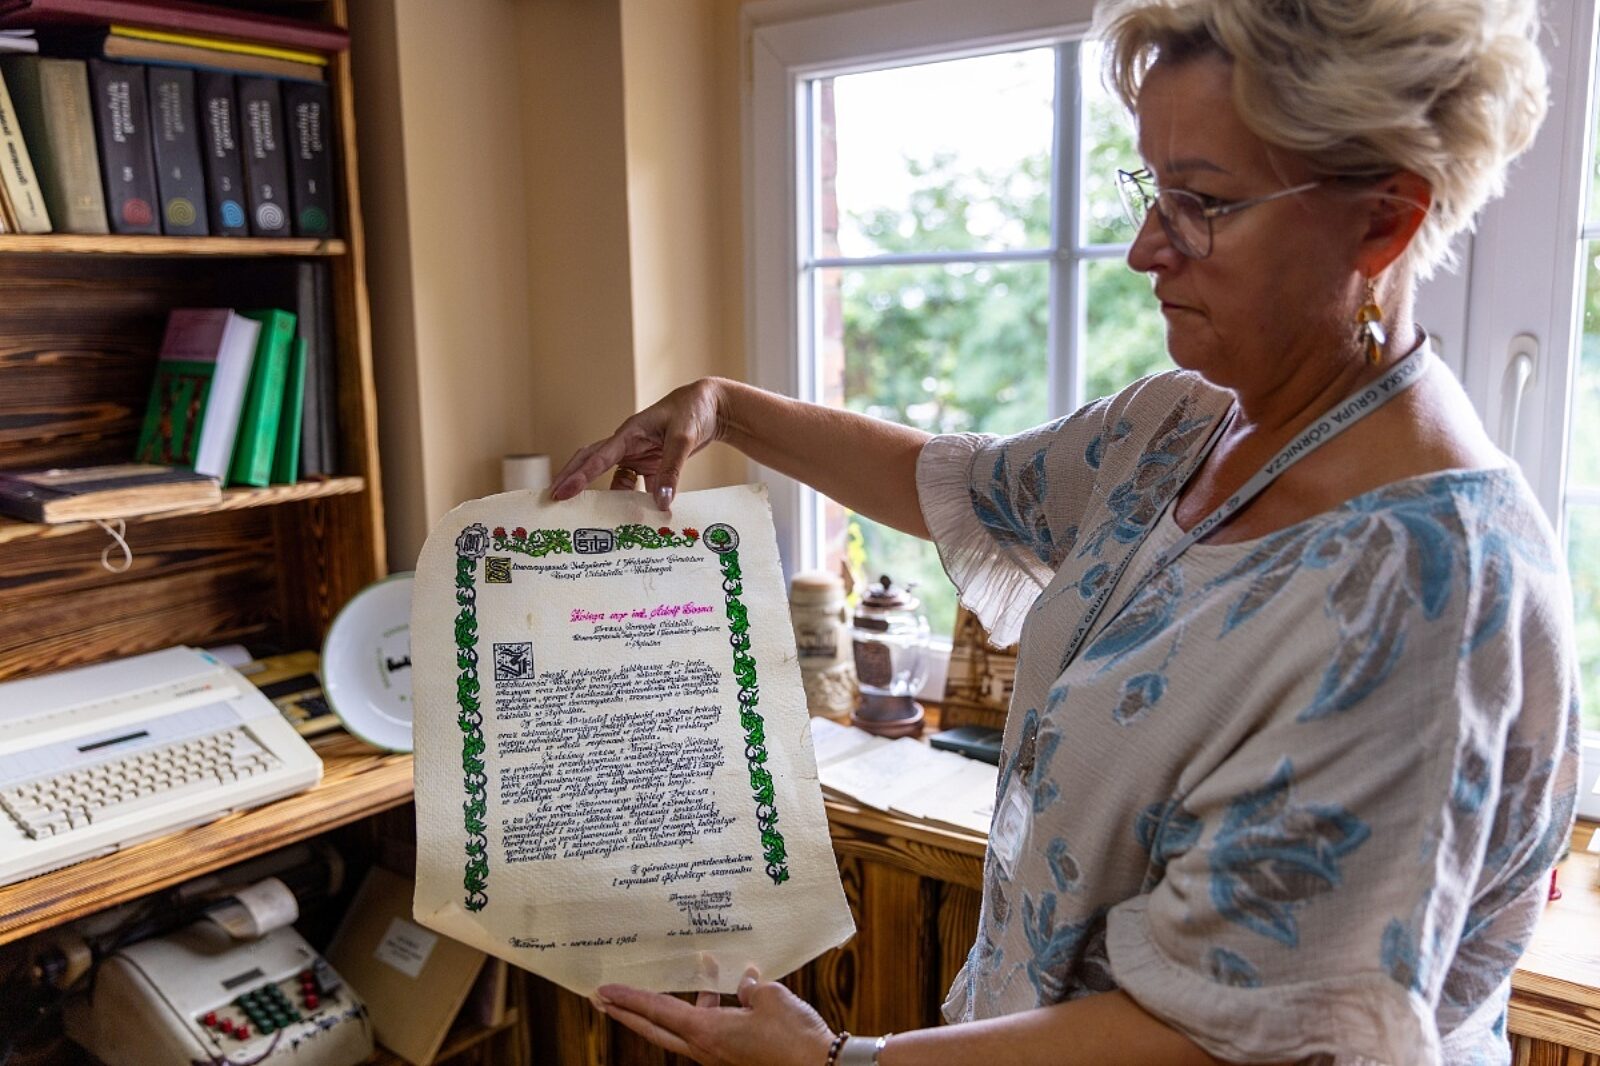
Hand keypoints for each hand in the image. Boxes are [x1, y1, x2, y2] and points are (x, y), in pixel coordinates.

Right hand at [551, 379, 724, 511]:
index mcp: (629, 432)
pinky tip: (633, 516)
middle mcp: (627, 443)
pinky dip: (632, 500)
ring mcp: (636, 453)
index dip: (579, 476)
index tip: (562, 492)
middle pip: (590, 461)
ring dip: (599, 493)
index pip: (598, 457)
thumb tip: (661, 503)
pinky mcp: (648, 462)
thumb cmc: (693, 411)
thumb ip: (672, 470)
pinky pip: (634, 484)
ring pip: (609, 475)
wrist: (710, 405)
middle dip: (571, 479)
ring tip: (583, 514)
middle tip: (552, 500)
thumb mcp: (683, 438)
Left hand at [594, 968, 834, 1065]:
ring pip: (682, 1031)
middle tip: (604, 1001)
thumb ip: (747, 987)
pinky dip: (705, 1011)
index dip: (630, 999)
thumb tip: (741, 983)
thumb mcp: (768, 998)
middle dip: (628, 1015)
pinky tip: (723, 989)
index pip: (658, 1012)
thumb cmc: (793, 1036)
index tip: (604, 992)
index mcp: (707, 1032)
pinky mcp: (735, 1056)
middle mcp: (705, 1048)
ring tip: (664, 987)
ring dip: (669, 1011)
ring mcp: (719, 1055)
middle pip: (656, 1031)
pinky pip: (710, 1030)